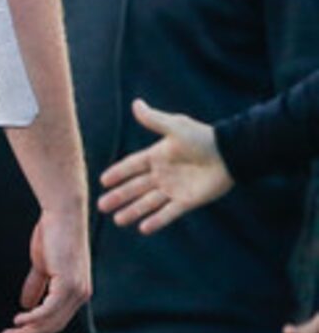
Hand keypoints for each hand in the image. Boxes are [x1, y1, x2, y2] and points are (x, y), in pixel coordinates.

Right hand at [4, 207, 90, 332]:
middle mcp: (80, 295)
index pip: (56, 321)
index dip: (35, 332)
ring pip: (51, 322)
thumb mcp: (42, 265)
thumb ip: (36, 284)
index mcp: (76, 292)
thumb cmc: (53, 235)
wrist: (63, 215)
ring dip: (27, 332)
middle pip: (53, 327)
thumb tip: (25, 305)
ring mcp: (76, 290)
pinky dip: (34, 318)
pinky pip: (50, 310)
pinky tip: (19, 320)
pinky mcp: (69, 284)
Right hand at [96, 97, 232, 234]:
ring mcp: (174, 189)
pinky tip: (143, 228)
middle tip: (101, 206)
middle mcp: (163, 174)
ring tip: (118, 220)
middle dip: (119, 197)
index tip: (102, 181)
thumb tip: (136, 104)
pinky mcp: (187, 201)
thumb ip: (154, 120)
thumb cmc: (203, 137)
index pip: (131, 166)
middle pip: (135, 188)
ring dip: (133, 211)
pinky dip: (157, 221)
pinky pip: (168, 213)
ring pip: (148, 202)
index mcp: (157, 156)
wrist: (231, 153)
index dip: (118, 173)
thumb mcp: (176, 127)